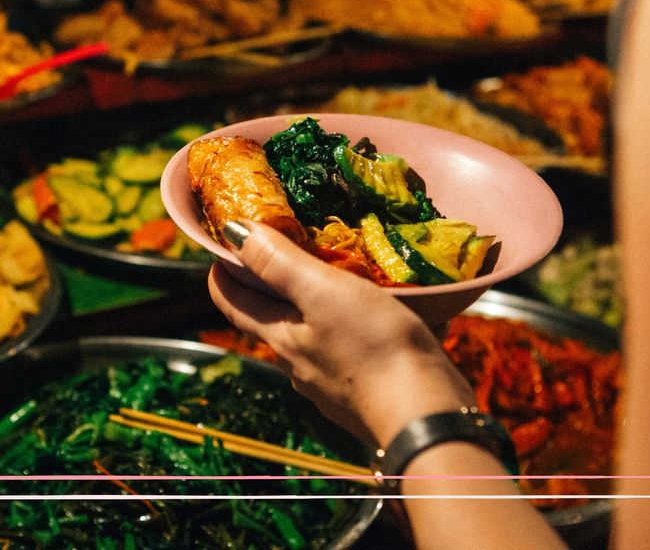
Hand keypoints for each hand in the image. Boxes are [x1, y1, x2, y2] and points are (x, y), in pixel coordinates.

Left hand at [208, 220, 476, 445]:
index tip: (226, 243)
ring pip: (314, 334)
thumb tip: (234, 233)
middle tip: (290, 244)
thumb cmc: (374, 348)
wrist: (427, 416)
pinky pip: (351, 350)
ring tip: (344, 274)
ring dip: (320, 304)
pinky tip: (385, 314)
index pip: (232, 302)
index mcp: (280, 339)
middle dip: (275, 282)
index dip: (222, 271)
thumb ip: (278, 264)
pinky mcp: (364, 393)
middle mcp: (298, 365)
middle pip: (272, 317)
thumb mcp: (323, 293)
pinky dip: (357, 327)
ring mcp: (330, 383)